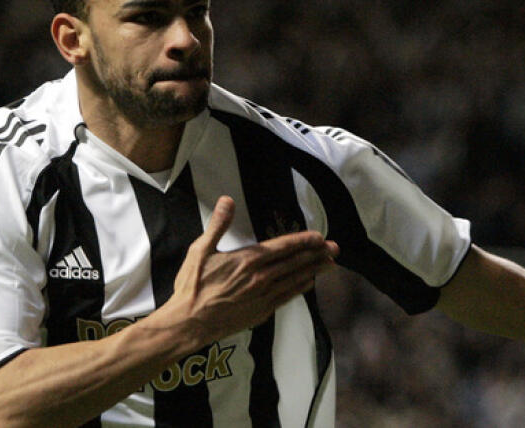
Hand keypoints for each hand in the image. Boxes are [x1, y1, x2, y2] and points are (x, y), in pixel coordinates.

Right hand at [167, 196, 338, 344]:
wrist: (189, 323)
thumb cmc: (192, 287)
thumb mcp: (199, 250)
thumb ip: (218, 225)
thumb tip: (227, 200)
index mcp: (247, 260)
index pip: (283, 246)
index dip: (303, 240)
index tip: (319, 236)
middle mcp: (260, 277)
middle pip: (295, 262)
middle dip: (317, 254)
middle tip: (335, 249)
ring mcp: (263, 296)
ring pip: (295, 280)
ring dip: (313, 270)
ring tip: (330, 264)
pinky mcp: (261, 311)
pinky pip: (286, 297)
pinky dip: (300, 289)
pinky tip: (308, 283)